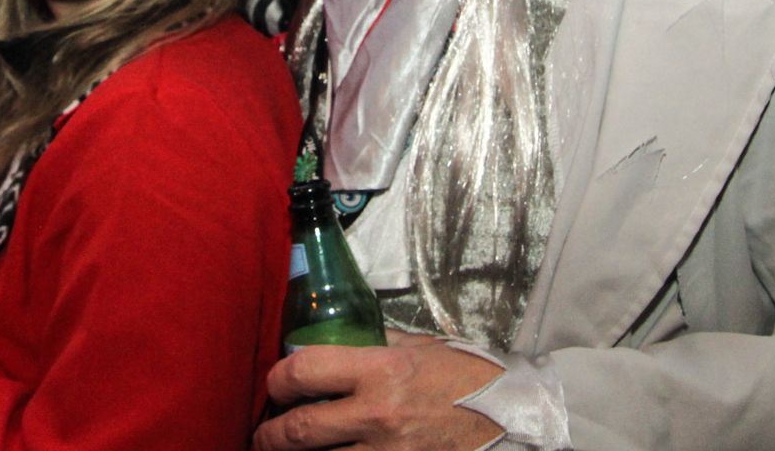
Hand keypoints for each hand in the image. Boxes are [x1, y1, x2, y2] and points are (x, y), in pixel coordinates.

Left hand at [255, 330, 503, 450]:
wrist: (510, 415)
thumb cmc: (466, 376)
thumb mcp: (420, 347)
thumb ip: (376, 344)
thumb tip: (337, 339)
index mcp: (381, 370)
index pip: (305, 371)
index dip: (278, 379)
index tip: (275, 384)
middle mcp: (377, 414)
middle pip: (299, 429)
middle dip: (271, 434)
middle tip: (263, 435)